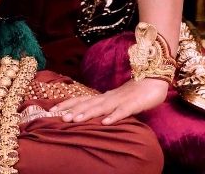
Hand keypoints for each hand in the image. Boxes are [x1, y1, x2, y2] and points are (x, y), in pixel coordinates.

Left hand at [52, 78, 168, 124]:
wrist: (153, 80)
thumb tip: (89, 114)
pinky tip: (106, 123)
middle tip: (59, 118)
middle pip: (87, 104)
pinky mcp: (133, 104)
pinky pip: (123, 111)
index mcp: (102, 97)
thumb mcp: (115, 101)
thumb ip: (103, 107)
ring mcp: (120, 100)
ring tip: (75, 120)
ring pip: (101, 107)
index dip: (66, 104)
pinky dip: (114, 116)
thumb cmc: (133, 93)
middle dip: (73, 110)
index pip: (81, 100)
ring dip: (87, 113)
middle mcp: (108, 97)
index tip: (51, 110)